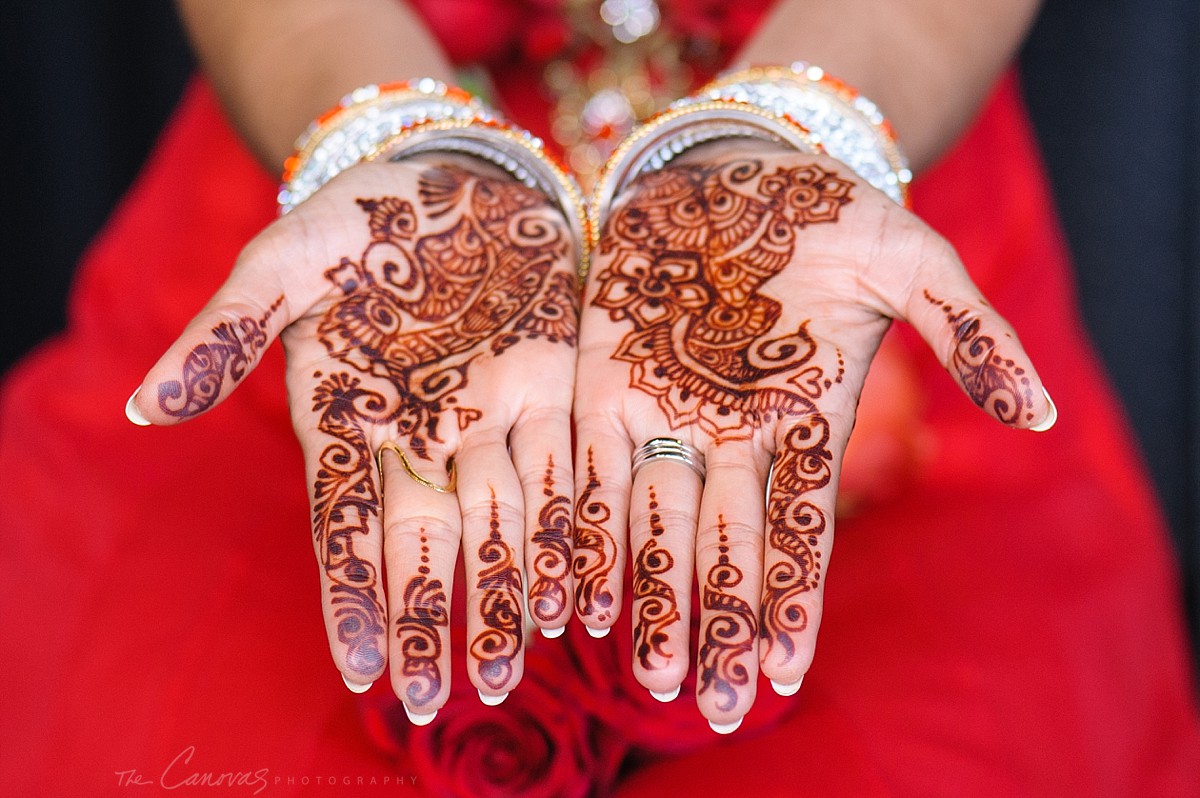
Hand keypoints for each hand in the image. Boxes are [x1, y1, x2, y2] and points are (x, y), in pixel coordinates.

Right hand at [129, 157, 578, 714]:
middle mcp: (419, 435)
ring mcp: (487, 418)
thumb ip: (225, 332)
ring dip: (506, 598)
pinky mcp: (550, 390)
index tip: (358, 668)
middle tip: (443, 700)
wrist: (449, 172)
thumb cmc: (354, 216)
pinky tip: (576, 594)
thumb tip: (145, 406)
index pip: (344, 523)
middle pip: (428, 543)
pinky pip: (562, 472)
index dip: (353, 593)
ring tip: (511, 673)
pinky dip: (568, 532)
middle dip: (434, 619)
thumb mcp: (280, 261)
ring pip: (500, 524)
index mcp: (346, 417)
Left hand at [571, 143, 1053, 728]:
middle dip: (720, 624)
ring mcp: (664, 412)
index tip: (786, 674)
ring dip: (651, 597)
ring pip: (654, 523)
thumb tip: (1042, 412)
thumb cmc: (831, 212)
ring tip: (650, 673)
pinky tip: (574, 588)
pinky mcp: (604, 382)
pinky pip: (589, 466)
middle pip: (725, 545)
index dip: (793, 603)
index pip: (801, 531)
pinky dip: (582, 527)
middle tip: (712, 709)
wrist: (736, 166)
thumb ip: (970, 331)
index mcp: (804, 421)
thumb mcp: (915, 259)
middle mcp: (732, 435)